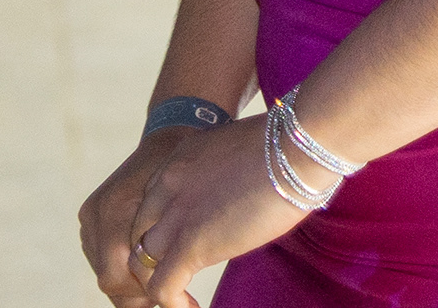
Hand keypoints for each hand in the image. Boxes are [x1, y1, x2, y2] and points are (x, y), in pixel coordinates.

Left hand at [83, 118, 307, 305]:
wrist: (299, 148)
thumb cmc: (293, 146)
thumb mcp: (242, 154)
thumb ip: (227, 176)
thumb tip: (241, 198)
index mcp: (180, 161)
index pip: (150, 204)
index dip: (162, 229)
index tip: (183, 245)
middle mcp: (168, 186)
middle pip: (138, 234)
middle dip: (153, 258)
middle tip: (177, 275)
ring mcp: (176, 215)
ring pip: (142, 263)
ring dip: (157, 284)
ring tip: (182, 296)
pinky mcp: (191, 244)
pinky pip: (162, 286)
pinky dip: (172, 303)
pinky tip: (190, 307)